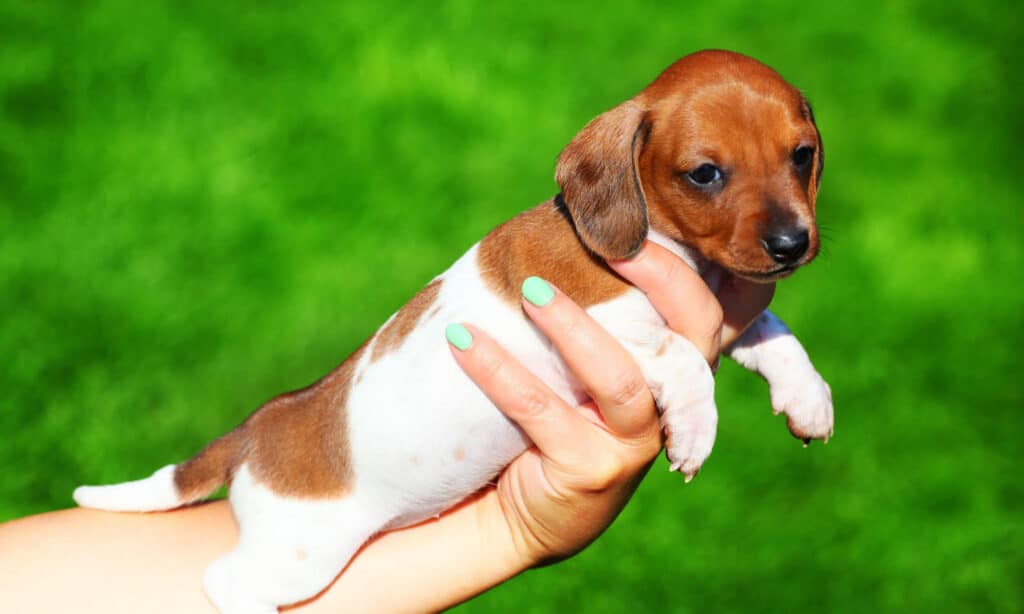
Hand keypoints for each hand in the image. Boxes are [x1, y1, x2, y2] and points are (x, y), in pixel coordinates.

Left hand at [447, 241, 723, 566]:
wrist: (507, 509)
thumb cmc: (543, 416)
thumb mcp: (579, 362)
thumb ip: (599, 310)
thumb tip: (576, 214)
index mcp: (674, 369)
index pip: (712, 307)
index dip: (695, 263)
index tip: (649, 217)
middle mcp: (669, 404)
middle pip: (694, 332)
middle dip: (660, 278)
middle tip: (611, 238)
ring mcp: (635, 443)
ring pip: (620, 375)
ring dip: (573, 325)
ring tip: (529, 289)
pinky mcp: (592, 472)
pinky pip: (545, 410)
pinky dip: (500, 371)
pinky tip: (462, 341)